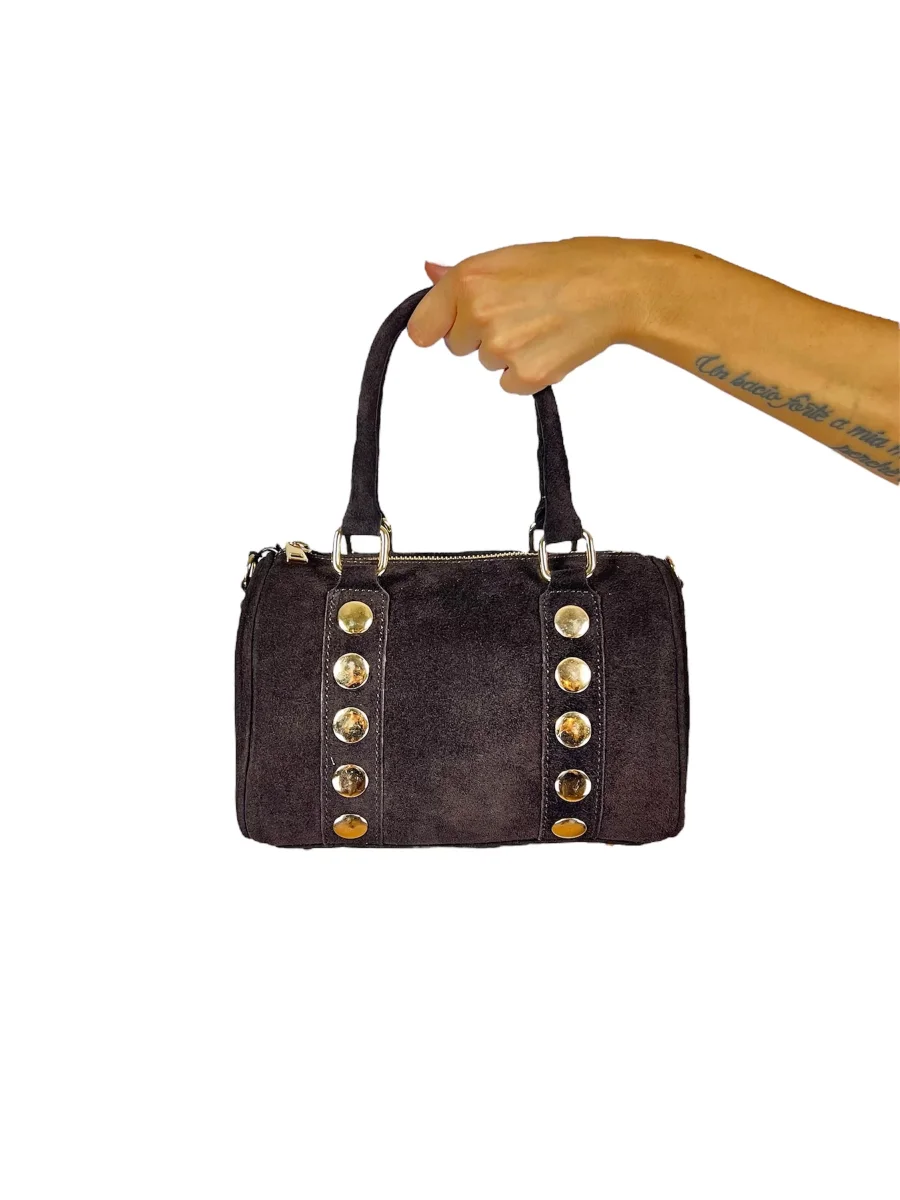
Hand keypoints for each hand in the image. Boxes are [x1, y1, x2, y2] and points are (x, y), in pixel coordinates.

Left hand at [406, 237, 651, 393]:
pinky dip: (528, 373)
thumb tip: (429, 271)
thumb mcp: (509, 258)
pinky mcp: (526, 375)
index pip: (421, 328)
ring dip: (509, 352)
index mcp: (468, 280)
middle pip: (456, 347)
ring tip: (541, 324)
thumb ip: (462, 275)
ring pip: (486, 364)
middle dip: (481, 335)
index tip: (453, 326)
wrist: (616, 288)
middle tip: (520, 312)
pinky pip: (510, 384)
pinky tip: (550, 345)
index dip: (438, 328)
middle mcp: (478, 314)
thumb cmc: (568, 266)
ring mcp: (501, 348)